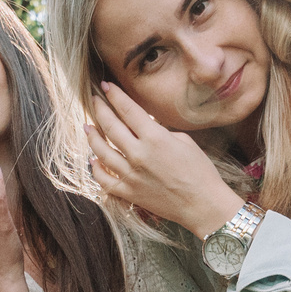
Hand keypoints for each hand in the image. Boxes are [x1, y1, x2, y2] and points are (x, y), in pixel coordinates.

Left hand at [84, 84, 245, 236]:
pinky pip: (104, 179)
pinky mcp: (129, 193)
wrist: (203, 204)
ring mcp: (131, 175)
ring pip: (101, 151)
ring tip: (87, 126)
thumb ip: (159, 131)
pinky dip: (96, 168)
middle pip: (110, 126)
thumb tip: (144, 126)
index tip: (106, 86)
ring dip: (92, 136)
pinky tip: (94, 160)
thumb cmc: (200, 171)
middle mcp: (139, 155)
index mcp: (155, 138)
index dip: (114, 95)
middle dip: (99, 109)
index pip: (128, 110)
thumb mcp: (183, 141)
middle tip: (94, 100)